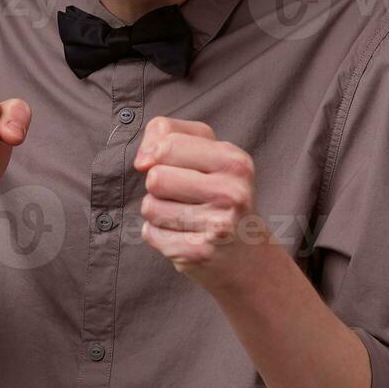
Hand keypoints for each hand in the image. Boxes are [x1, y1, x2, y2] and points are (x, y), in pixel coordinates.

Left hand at [133, 116, 268, 291]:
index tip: (172, 165)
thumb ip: (168, 134)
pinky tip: (184, 235)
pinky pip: (150, 233)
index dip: (157, 153)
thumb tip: (142, 161)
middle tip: (183, 194)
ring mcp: (217, 226)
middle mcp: (231, 193)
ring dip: (158, 211)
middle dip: (158, 185)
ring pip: (150, 206)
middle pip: (155, 177)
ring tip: (186, 215)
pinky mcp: (198, 253)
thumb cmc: (217, 191)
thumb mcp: (206, 150)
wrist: (246, 253)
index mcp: (234, 161)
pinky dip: (159, 234)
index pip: (168, 143)